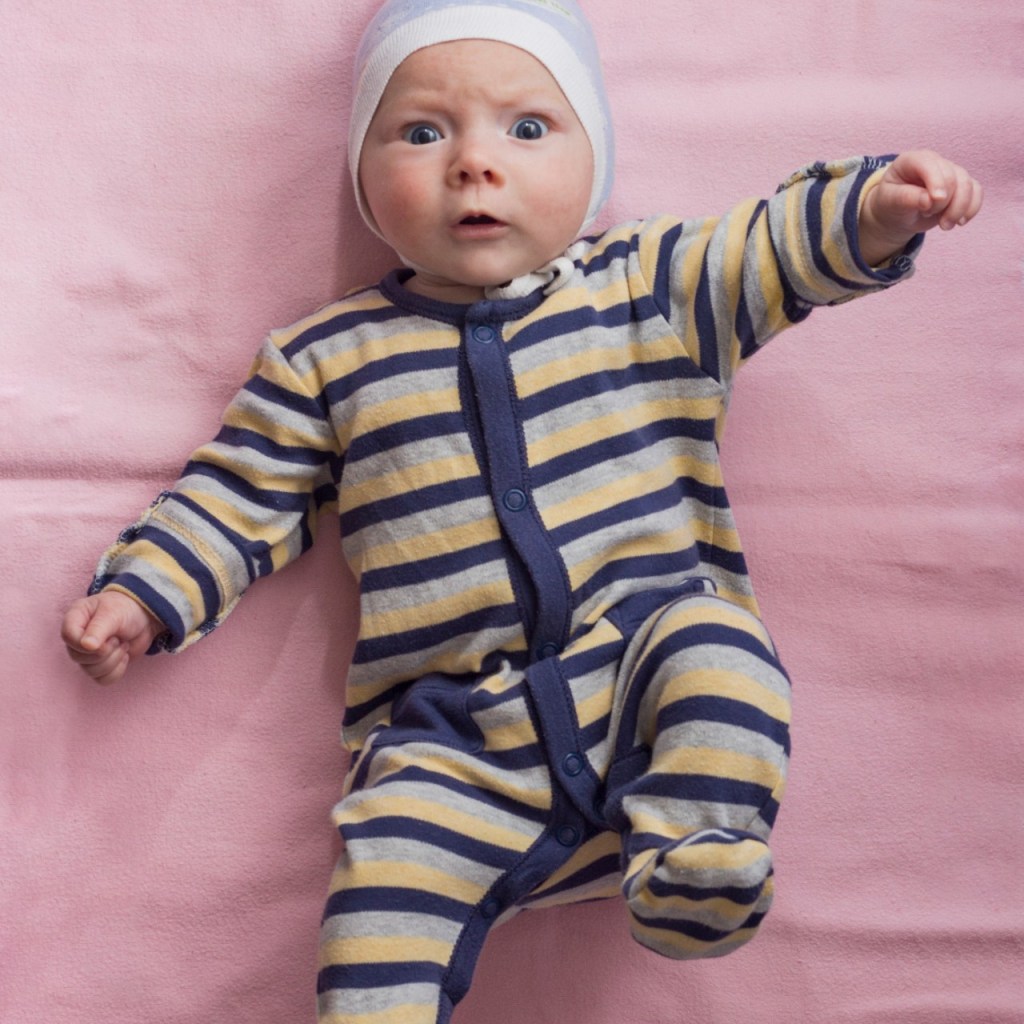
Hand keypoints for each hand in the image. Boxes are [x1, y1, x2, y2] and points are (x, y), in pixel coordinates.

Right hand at [61, 591, 164, 684]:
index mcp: (76, 618)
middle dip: (104, 651)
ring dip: (113, 660)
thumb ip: (99, 629)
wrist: (145, 618)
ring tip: (122, 644)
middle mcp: (78, 637)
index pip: (68, 636)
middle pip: (77, 657)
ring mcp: (87, 653)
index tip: (109, 638)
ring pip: (90, 671)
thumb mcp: (113, 614)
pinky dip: (117, 671)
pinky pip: (102, 679)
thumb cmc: (126, 609)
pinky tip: (124, 657)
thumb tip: (86, 646)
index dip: (86, 642)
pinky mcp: (100, 665)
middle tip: (118, 639)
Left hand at [859, 149, 982, 265]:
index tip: (933, 203)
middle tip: (926, 214)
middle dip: (944, 202)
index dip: (936, 182)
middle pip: (953, 177)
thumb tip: (929, 200)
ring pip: (968, 185)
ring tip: (944, 225)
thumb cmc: (889, 204)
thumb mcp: (889, 202)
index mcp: (912, 160)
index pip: (930, 164)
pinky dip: (971, 209)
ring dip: (959, 209)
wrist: (896, 214)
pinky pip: (977, 192)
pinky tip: (960, 222)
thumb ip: (906, 198)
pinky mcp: (961, 186)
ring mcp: (951, 172)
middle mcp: (935, 162)